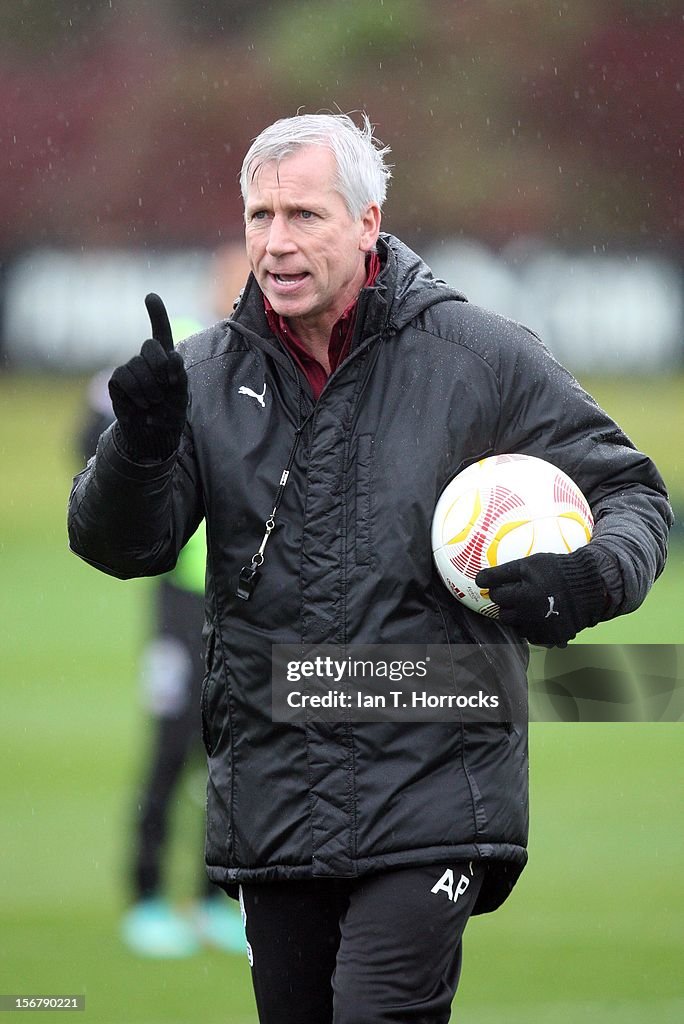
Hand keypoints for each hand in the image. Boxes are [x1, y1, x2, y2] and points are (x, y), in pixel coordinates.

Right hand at [108, 293, 187, 460]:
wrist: (154, 435)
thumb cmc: (170, 412)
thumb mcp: (181, 394)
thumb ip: (179, 374)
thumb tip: (173, 356)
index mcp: (165, 359)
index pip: (160, 332)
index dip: (156, 314)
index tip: (150, 296)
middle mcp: (146, 360)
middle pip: (150, 346)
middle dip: (160, 365)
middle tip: (167, 385)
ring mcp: (130, 369)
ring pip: (137, 365)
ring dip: (150, 386)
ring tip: (155, 402)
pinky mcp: (117, 381)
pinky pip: (124, 377)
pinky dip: (136, 392)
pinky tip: (141, 404)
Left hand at [475, 547, 606, 646]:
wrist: (591, 586)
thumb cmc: (558, 570)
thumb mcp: (529, 563)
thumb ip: (502, 572)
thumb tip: (478, 580)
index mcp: (522, 594)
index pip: (495, 594)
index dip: (497, 587)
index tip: (502, 584)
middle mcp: (529, 614)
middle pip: (502, 613)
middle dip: (506, 604)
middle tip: (517, 594)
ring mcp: (540, 627)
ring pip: (516, 626)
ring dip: (518, 617)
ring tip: (530, 604)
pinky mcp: (551, 637)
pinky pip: (531, 636)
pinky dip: (532, 627)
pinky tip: (540, 615)